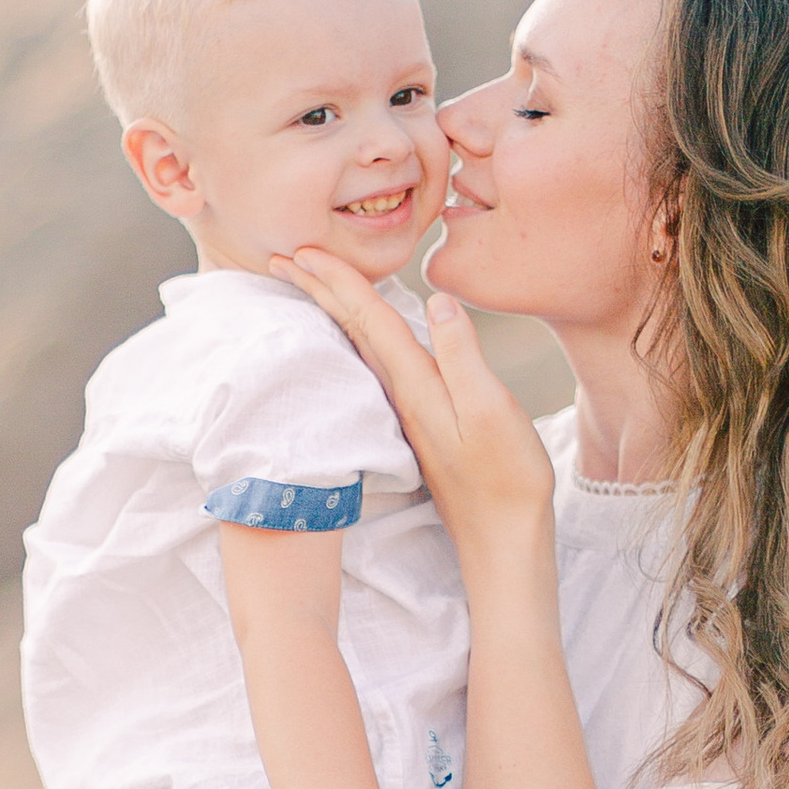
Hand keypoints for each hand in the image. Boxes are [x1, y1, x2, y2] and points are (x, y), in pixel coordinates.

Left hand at [272, 256, 555, 559]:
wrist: (503, 539)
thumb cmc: (507, 477)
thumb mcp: (492, 411)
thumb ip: (463, 357)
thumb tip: (437, 302)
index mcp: (416, 386)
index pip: (368, 320)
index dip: (338, 280)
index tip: (303, 250)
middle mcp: (401, 397)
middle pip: (351, 331)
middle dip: (318, 290)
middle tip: (280, 258)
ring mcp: (407, 413)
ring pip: (359, 349)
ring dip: (333, 313)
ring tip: (309, 286)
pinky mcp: (419, 424)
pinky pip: (376, 368)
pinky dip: (359, 342)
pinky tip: (358, 339)